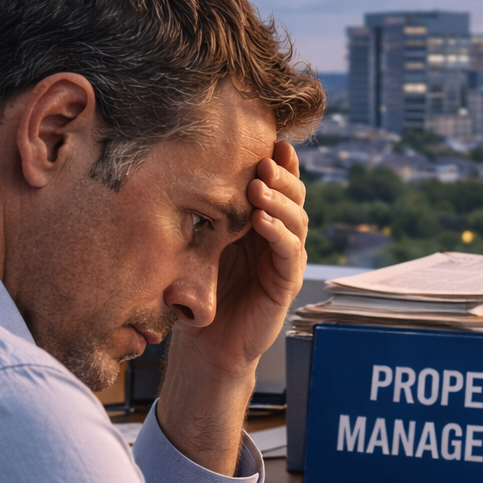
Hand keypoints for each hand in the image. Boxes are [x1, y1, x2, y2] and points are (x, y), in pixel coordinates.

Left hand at [177, 141, 308, 376]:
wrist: (208, 343)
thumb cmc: (201, 292)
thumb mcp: (200, 244)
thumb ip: (208, 214)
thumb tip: (186, 169)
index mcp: (260, 224)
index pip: (276, 186)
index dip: (279, 163)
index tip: (271, 139)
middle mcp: (278, 238)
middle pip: (293, 197)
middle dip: (281, 176)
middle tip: (264, 161)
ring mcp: (285, 260)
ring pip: (296, 220)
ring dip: (279, 201)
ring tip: (260, 187)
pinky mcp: (287, 283)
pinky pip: (289, 252)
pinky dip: (279, 233)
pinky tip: (263, 221)